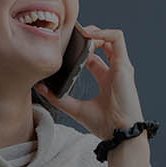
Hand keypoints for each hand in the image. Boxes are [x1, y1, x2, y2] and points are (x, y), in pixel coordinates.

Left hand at [35, 25, 143, 139]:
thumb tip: (41, 87)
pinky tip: (90, 36)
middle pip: (102, 44)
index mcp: (105, 80)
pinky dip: (104, 33)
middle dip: (87, 36)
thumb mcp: (76, 109)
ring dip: (95, 32)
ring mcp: (121, 67)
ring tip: (80, 33)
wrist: (120, 134)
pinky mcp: (124, 65)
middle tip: (71, 35)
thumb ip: (60, 99)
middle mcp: (114, 71)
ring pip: (110, 38)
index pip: (93, 57)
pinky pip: (117, 39)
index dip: (80, 48)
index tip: (65, 46)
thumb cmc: (104, 125)